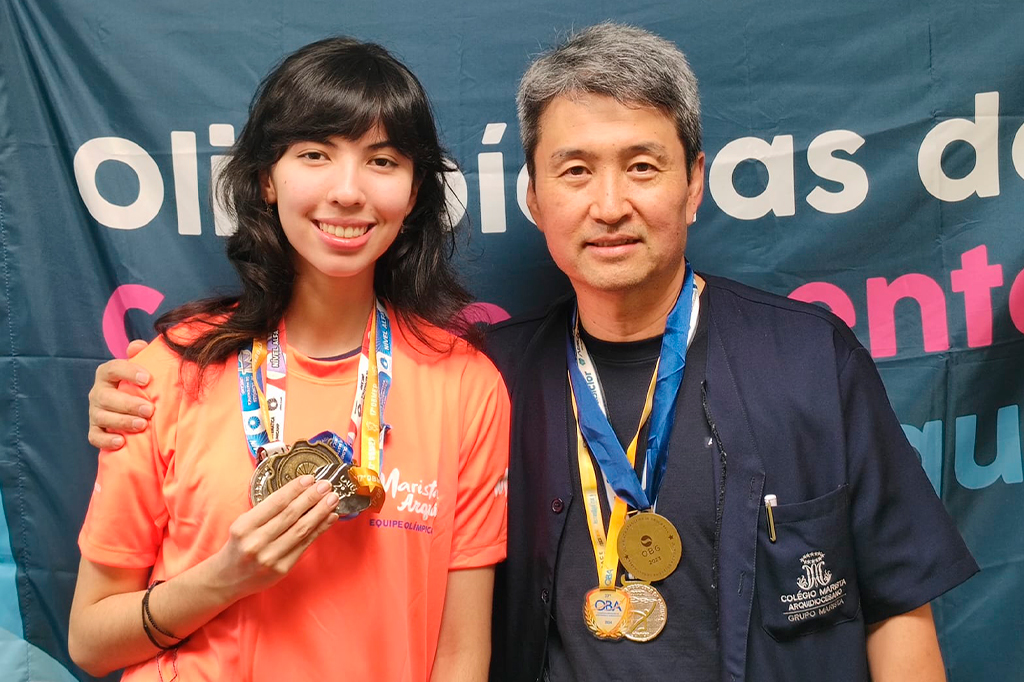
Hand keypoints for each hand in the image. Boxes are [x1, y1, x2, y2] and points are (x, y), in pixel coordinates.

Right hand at [88, 340, 153, 448]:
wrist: (131, 407)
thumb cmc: (138, 385)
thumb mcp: (140, 369)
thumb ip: (140, 355)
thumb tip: (137, 346)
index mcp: (107, 374)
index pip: (112, 369)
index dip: (128, 372)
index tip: (147, 379)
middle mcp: (98, 392)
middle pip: (106, 397)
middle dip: (128, 404)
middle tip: (149, 409)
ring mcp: (95, 412)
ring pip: (102, 417)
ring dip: (122, 422)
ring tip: (142, 425)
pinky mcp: (95, 430)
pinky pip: (95, 437)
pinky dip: (106, 440)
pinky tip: (121, 442)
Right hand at [209, 475, 339, 599]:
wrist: (228, 578)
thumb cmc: (239, 546)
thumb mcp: (244, 524)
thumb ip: (267, 511)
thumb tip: (300, 492)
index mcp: (244, 526)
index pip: (275, 503)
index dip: (295, 489)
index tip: (309, 478)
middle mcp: (256, 542)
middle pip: (290, 515)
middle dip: (311, 497)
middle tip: (326, 485)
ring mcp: (270, 557)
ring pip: (301, 529)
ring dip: (320, 512)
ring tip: (332, 499)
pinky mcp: (282, 568)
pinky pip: (305, 544)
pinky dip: (320, 529)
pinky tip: (330, 518)